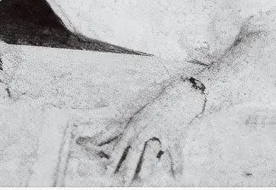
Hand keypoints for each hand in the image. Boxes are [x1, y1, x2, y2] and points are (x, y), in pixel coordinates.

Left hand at [90, 79, 205, 182]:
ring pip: (151, 149)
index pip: (121, 143)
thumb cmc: (156, 106)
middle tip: (122, 183)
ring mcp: (160, 130)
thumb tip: (96, 141)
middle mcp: (146, 127)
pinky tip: (177, 177)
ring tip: (143, 177)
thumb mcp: (137, 115)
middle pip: (134, 149)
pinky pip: (176, 153)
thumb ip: (117, 129)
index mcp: (136, 123)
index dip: (114, 158)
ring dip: (147, 164)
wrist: (179, 94)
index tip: (107, 172)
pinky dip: (177, 166)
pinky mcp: (175, 135)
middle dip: (128, 167)